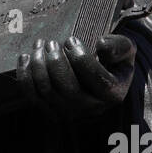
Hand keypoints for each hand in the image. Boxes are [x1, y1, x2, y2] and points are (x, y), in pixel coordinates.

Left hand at [16, 33, 135, 119]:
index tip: (71, 40)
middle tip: (51, 42)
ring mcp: (69, 113)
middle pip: (67, 88)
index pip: (95, 78)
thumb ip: (120, 45)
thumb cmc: (114, 61)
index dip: (80, 56)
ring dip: (38, 64)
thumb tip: (101, 45)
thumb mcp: (126, 50)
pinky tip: (25, 57)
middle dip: (55, 60)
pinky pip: (32, 96)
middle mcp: (91, 108)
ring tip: (39, 45)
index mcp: (113, 94)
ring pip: (47, 91)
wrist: (102, 80)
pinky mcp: (50, 111)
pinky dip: (25, 75)